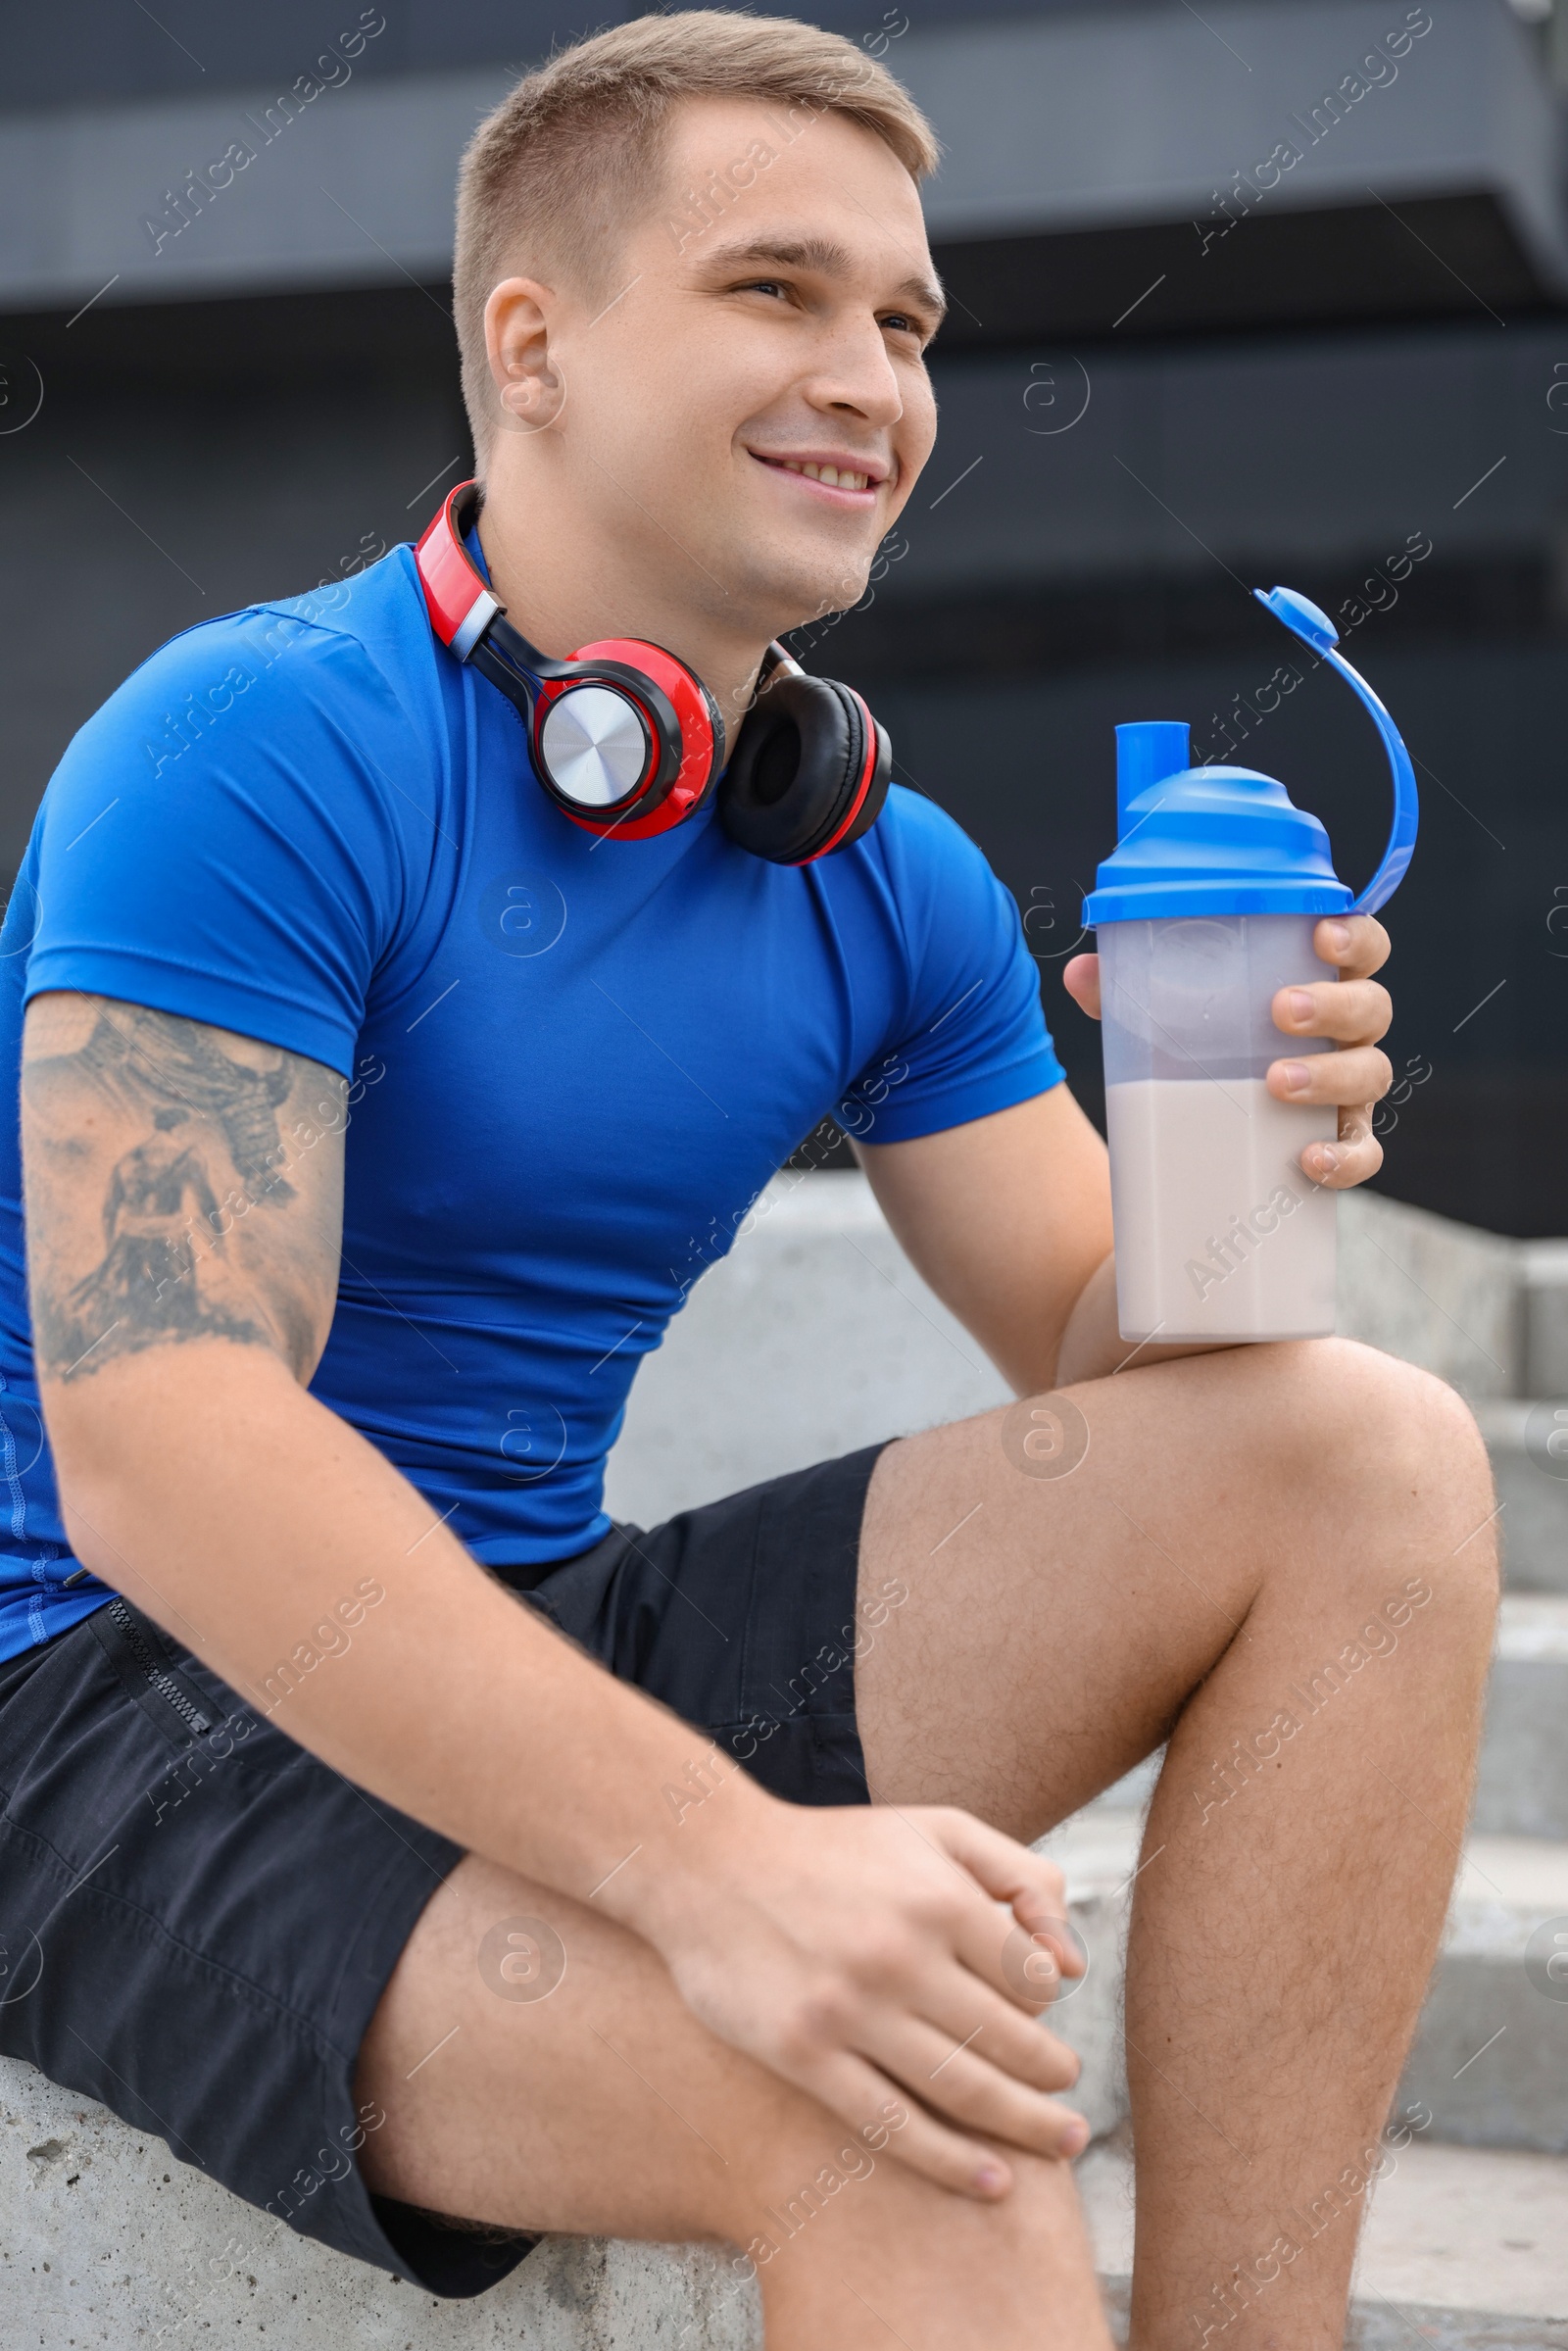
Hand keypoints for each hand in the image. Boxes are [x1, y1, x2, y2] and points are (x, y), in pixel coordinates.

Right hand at [643, 1797, 1088, 2198]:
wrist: (708, 1863)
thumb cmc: (835, 1850)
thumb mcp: (934, 1830)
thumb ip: (1019, 1876)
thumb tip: (1075, 1963)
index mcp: (938, 1897)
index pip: (1032, 1977)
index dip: (1048, 2004)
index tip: (1039, 2018)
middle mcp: (900, 1955)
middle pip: (1009, 2041)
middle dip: (1054, 2078)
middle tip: (1071, 2101)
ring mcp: (849, 2010)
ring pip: (962, 2089)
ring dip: (1026, 2126)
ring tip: (1061, 2144)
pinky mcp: (804, 2055)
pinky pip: (891, 2124)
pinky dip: (950, 2161)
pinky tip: (992, 2183)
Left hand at [1063, 913, 1392, 1189]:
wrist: (1197, 1145)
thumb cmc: (1198, 1053)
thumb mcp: (1159, 1021)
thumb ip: (1124, 995)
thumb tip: (1082, 972)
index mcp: (1317, 985)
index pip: (1362, 950)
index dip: (1356, 937)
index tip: (1321, 935)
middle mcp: (1345, 1035)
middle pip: (1372, 1009)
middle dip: (1334, 1005)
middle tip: (1280, 1010)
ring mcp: (1349, 1092)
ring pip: (1370, 1075)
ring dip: (1330, 1075)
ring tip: (1275, 1081)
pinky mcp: (1340, 1147)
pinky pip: (1362, 1154)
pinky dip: (1345, 1159)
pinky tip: (1308, 1160)